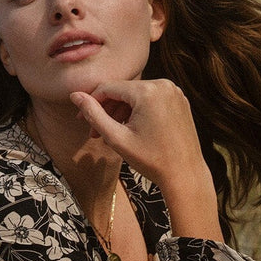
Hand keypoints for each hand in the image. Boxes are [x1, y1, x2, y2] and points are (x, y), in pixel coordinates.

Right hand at [70, 80, 222, 241]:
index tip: (80, 119)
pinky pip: (152, 100)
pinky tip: (131, 130)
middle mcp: (163, 85)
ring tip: (112, 134)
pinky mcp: (180, 101)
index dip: (91, 102)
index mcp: (147, 91)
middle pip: (124, 92)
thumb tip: (75, 96)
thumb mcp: (116, 138)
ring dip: (122, 112)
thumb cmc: (152, 160)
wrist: (185, 175)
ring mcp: (174, 92)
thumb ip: (94, 115)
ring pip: (137, 96)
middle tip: (94, 133)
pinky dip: (139, 112)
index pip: (109, 88)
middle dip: (107, 111)